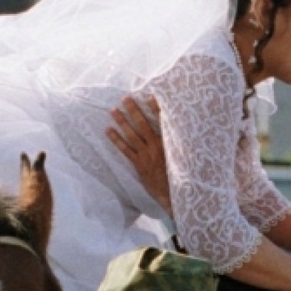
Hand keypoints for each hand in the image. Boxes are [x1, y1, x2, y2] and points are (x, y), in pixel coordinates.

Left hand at [106, 96, 171, 215]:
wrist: (174, 194)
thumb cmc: (179, 175)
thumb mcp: (181, 157)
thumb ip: (177, 144)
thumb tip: (175, 130)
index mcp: (169, 142)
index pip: (162, 121)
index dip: (156, 108)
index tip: (151, 95)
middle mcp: (157, 146)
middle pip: (143, 124)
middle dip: (134, 110)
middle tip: (125, 98)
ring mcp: (146, 155)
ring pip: (132, 135)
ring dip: (122, 122)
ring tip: (113, 111)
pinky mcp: (139, 164)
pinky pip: (125, 150)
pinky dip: (116, 140)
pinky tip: (109, 131)